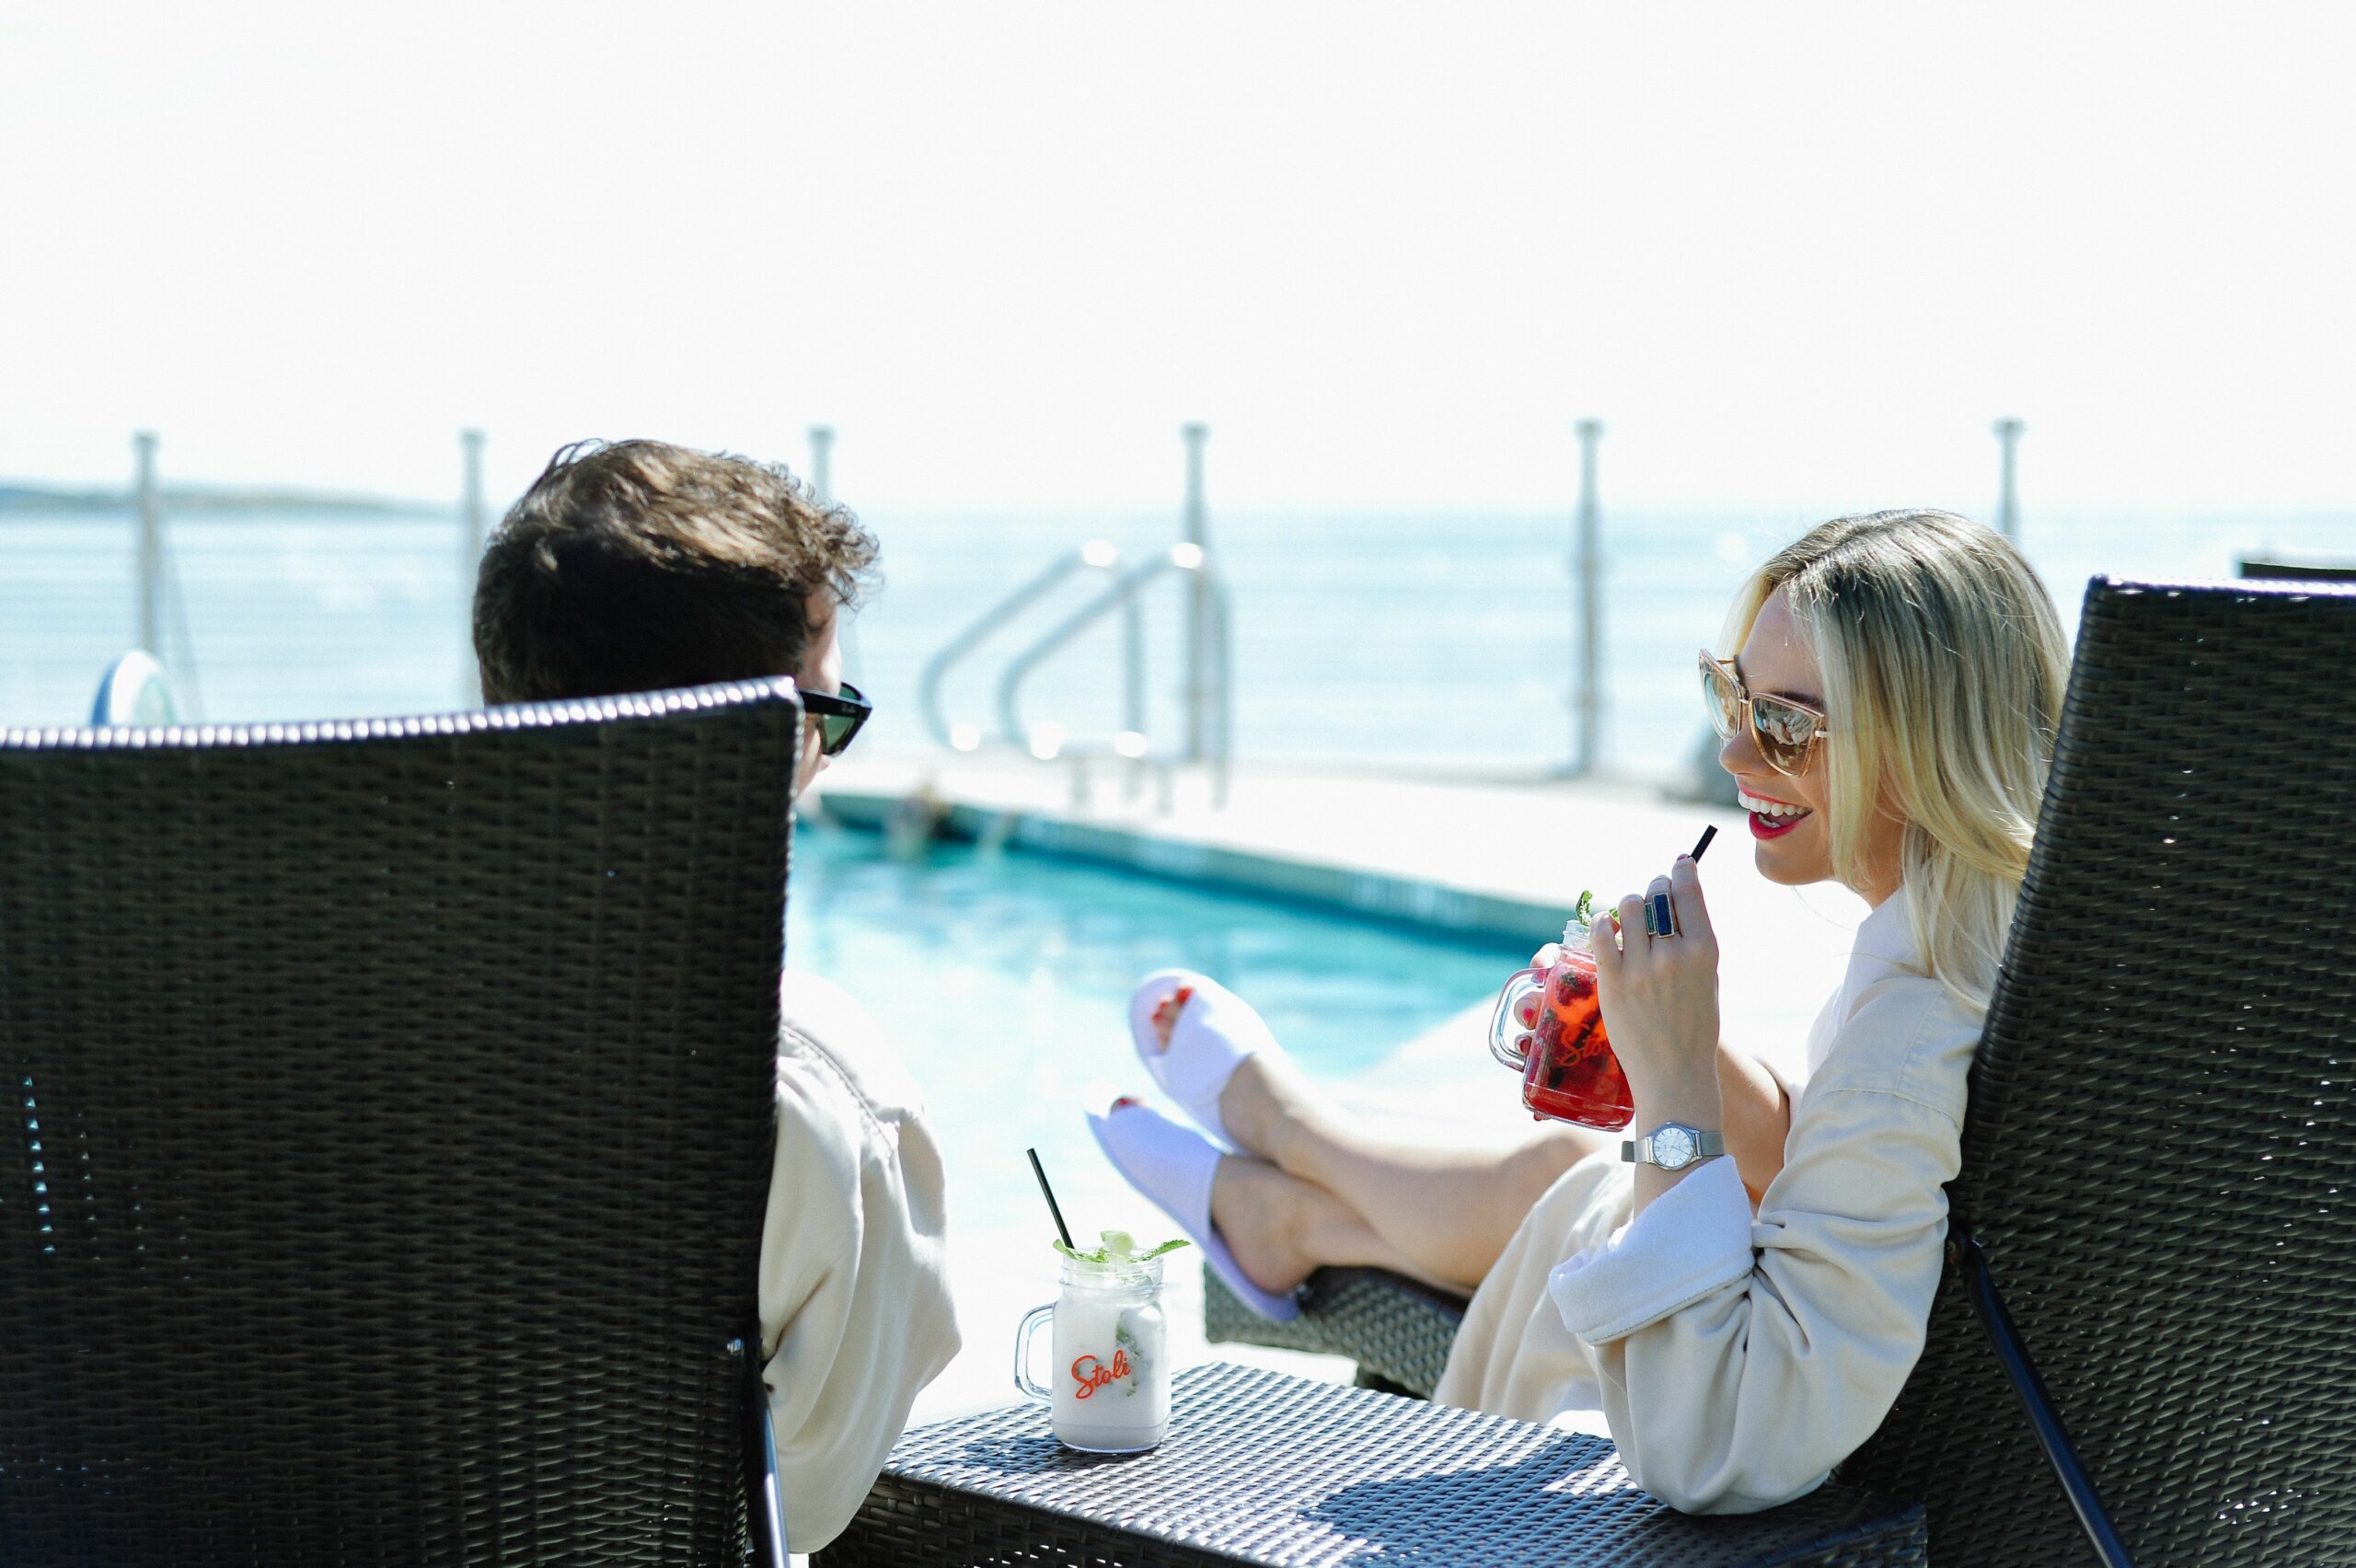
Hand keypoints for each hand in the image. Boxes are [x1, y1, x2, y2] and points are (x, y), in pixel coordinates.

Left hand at [1590, 857, 1720, 1099]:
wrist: (1674, 1073)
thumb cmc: (1694, 1027)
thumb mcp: (1709, 979)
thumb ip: (1694, 941)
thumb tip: (1677, 900)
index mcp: (1705, 952)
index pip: (1689, 892)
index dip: (1682, 871)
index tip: (1679, 863)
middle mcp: (1674, 955)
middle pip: (1656, 895)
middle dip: (1653, 890)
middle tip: (1651, 899)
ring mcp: (1641, 968)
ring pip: (1628, 908)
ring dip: (1627, 907)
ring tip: (1629, 920)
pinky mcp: (1613, 982)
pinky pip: (1600, 933)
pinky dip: (1602, 923)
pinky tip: (1606, 927)